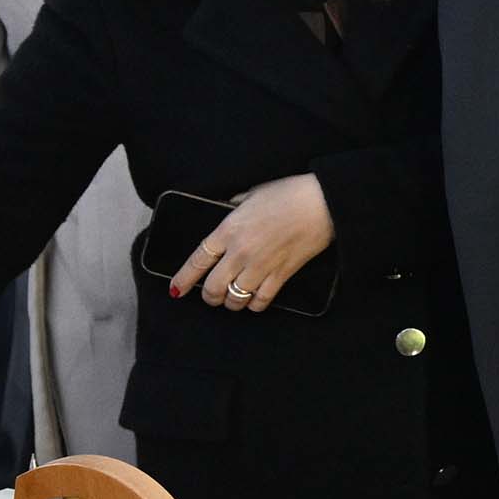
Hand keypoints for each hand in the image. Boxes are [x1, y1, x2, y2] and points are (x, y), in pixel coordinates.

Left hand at [170, 174, 334, 311]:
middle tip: (210, 296)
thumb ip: (234, 206)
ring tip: (231, 300)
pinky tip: (253, 301)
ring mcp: (261, 265)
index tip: (176, 289)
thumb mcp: (252, 194)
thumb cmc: (289, 193)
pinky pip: (261, 300)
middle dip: (208, 296)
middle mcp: (240, 252)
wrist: (322, 202)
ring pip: (235, 298)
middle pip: (213, 287)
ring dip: (230, 303)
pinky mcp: (282, 274)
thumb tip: (228, 210)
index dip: (183, 278)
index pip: (197, 260)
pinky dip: (254, 305)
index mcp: (228, 229)